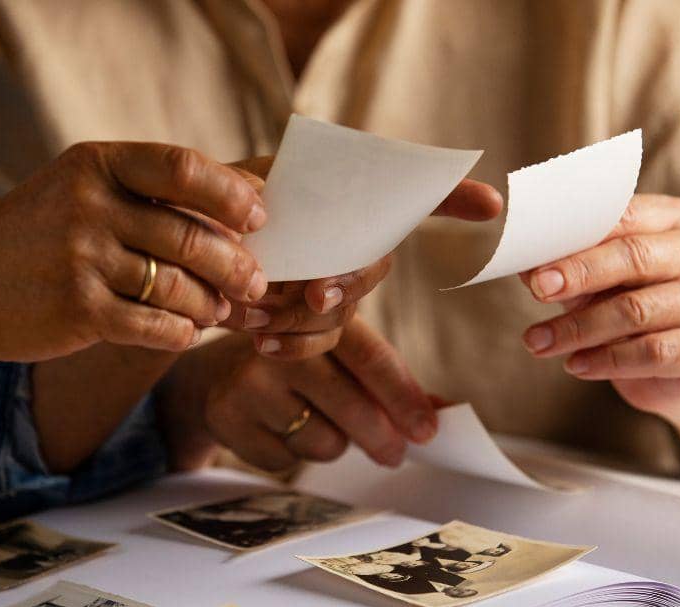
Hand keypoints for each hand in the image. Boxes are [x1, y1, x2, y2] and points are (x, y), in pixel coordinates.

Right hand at [0, 142, 268, 361]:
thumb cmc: (38, 238)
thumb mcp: (80, 193)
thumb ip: (148, 195)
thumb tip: (247, 205)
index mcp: (96, 164)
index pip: (183, 167)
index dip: (232, 193)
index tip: (260, 217)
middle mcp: (89, 204)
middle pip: (192, 235)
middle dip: (237, 265)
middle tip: (257, 283)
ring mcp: (81, 257)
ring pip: (179, 285)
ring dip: (212, 304)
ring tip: (220, 311)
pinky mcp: (78, 310)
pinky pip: (156, 325)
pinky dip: (182, 332)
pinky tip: (186, 331)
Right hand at [158, 317, 436, 471]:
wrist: (212, 377)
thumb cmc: (294, 368)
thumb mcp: (336, 357)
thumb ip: (387, 380)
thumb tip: (445, 410)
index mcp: (317, 316)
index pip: (369, 356)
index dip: (402, 395)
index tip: (428, 429)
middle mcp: (280, 341)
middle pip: (350, 403)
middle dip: (382, 437)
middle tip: (395, 454)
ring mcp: (249, 378)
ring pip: (322, 439)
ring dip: (331, 443)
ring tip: (313, 421)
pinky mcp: (227, 415)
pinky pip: (286, 460)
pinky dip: (292, 455)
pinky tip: (277, 430)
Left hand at [222, 156, 503, 359]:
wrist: (187, 261)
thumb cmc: (212, 213)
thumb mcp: (222, 188)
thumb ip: (246, 188)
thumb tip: (263, 205)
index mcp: (338, 198)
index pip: (407, 192)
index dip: (453, 195)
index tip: (492, 204)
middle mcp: (348, 241)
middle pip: (374, 264)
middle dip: (350, 281)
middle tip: (317, 292)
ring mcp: (334, 286)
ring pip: (344, 311)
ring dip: (303, 317)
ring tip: (254, 309)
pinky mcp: (312, 324)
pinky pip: (320, 343)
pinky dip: (292, 346)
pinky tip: (262, 342)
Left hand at [520, 194, 679, 418]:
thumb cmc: (635, 304)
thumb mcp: (601, 279)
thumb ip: (569, 266)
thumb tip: (521, 264)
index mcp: (673, 220)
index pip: (622, 217)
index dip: (574, 237)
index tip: (534, 259)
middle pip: (634, 257)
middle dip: (578, 274)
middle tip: (537, 290)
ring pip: (637, 310)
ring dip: (579, 328)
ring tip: (538, 343)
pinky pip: (653, 352)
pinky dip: (607, 360)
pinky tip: (575, 365)